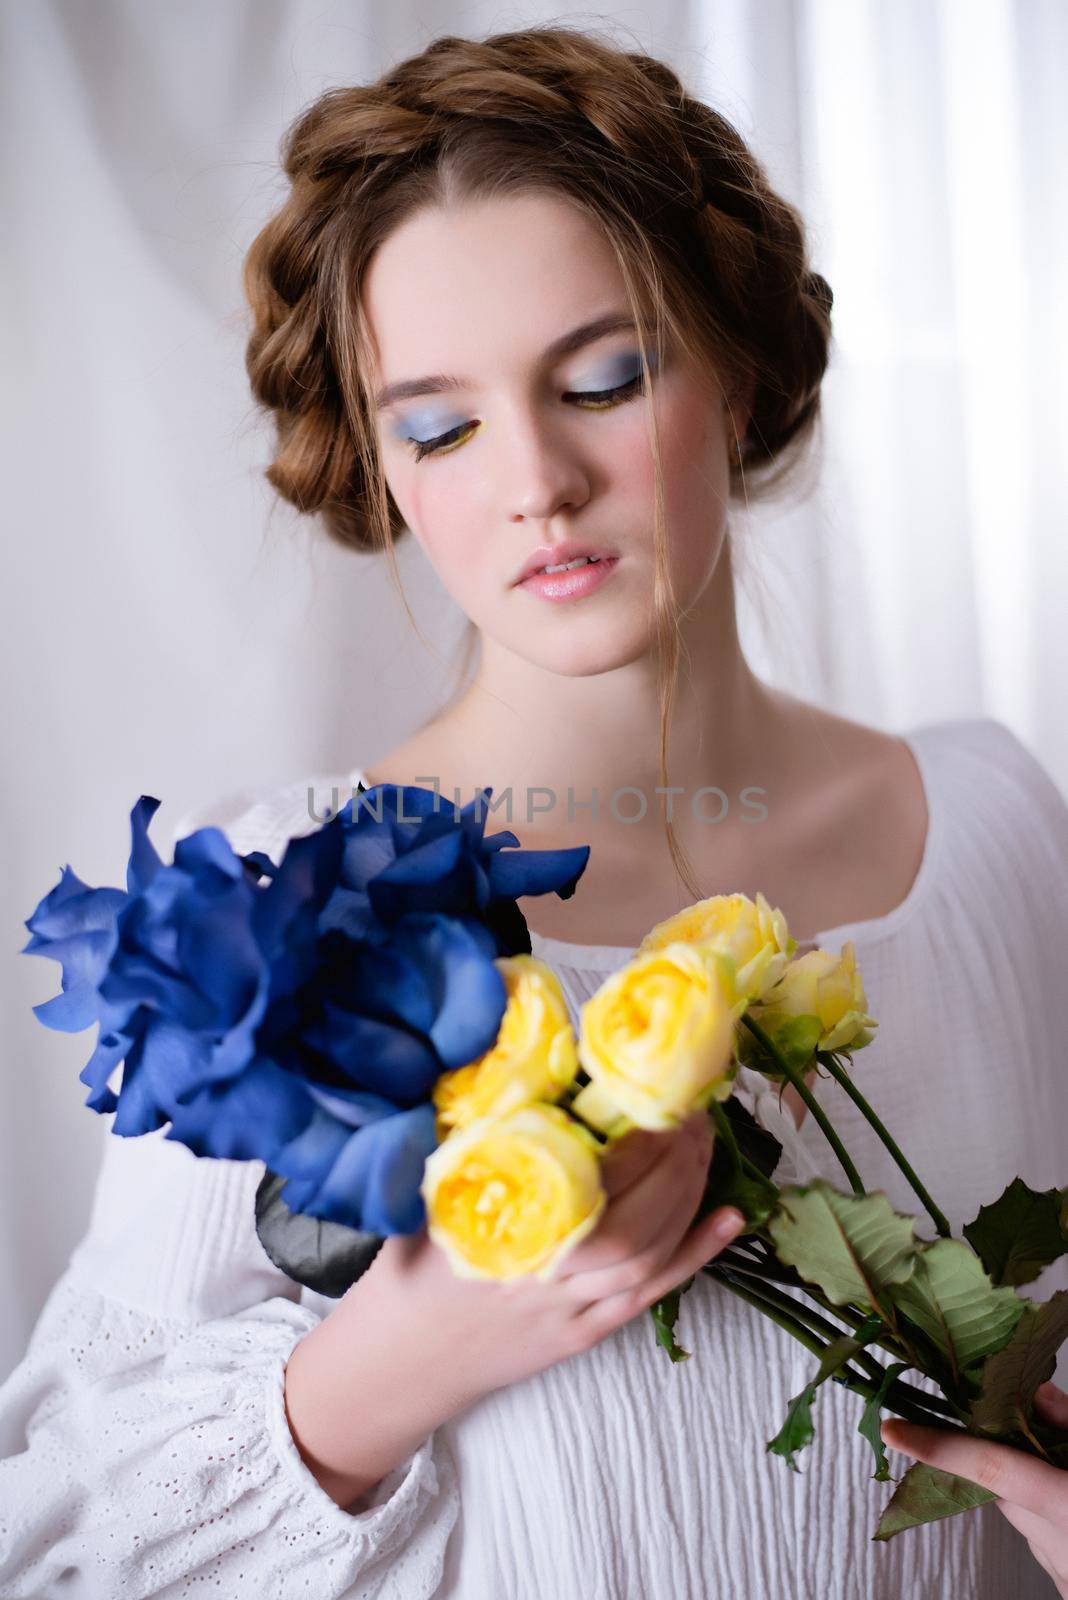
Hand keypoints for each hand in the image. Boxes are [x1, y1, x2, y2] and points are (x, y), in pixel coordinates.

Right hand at [285, 1109, 744, 1506]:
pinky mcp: (585, 1332)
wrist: (396, 1362)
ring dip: (688, 1193)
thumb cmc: (411, 1265)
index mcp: (503, 1230)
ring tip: (704, 1144)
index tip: (649, 1087)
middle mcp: (544, 1272)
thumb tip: (520, 1066)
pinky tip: (730, 1218)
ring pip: (649, 1251)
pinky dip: (696, 1253)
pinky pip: (652, 1292)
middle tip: (688, 1107)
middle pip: (632, 1213)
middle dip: (672, 1156)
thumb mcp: (431, 1194)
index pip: (585, 1172)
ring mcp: (569, 1308)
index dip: (628, 1131)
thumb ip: (477, 1141)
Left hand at [881, 1383, 1067, 1596]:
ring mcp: (1063, 1572)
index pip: (987, 1468)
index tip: (891, 1428)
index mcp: (1067, 1505)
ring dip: (1035, 1484)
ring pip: (1025, 1515)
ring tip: (1065, 1461)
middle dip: (1004, 1452)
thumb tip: (1037, 1390)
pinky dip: (1055, 1514)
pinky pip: (1049, 1541)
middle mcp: (1057, 1543)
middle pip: (1003, 1488)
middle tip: (1028, 1423)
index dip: (936, 1446)